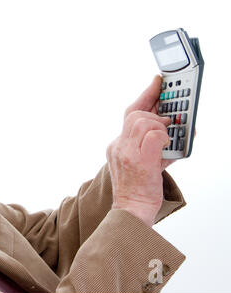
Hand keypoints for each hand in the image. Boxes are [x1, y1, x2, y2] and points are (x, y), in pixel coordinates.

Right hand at [106, 75, 171, 226]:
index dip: (145, 95)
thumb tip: (174, 128)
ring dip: (161, 127)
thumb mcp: (145, 163)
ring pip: (144, 121)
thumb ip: (155, 144)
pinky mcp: (138, 159)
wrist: (131, 211)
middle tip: (171, 116)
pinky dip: (166, 138)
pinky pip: (154, 135)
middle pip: (135, 114)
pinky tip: (167, 149)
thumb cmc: (140, 190)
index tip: (157, 81)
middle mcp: (118, 146)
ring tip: (168, 140)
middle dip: (156, 110)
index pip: (131, 114)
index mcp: (118, 145)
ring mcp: (126, 152)